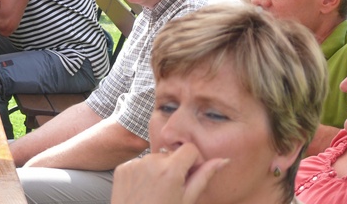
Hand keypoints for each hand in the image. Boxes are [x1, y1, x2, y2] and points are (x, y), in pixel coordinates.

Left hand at [111, 143, 227, 203]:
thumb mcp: (187, 200)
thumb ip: (204, 177)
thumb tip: (224, 160)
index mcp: (170, 169)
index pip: (190, 148)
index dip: (194, 161)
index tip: (191, 175)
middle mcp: (151, 161)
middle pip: (172, 154)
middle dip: (176, 167)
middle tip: (173, 189)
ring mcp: (134, 164)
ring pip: (155, 158)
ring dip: (159, 170)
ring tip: (157, 192)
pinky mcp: (122, 168)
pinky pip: (139, 164)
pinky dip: (143, 173)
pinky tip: (143, 191)